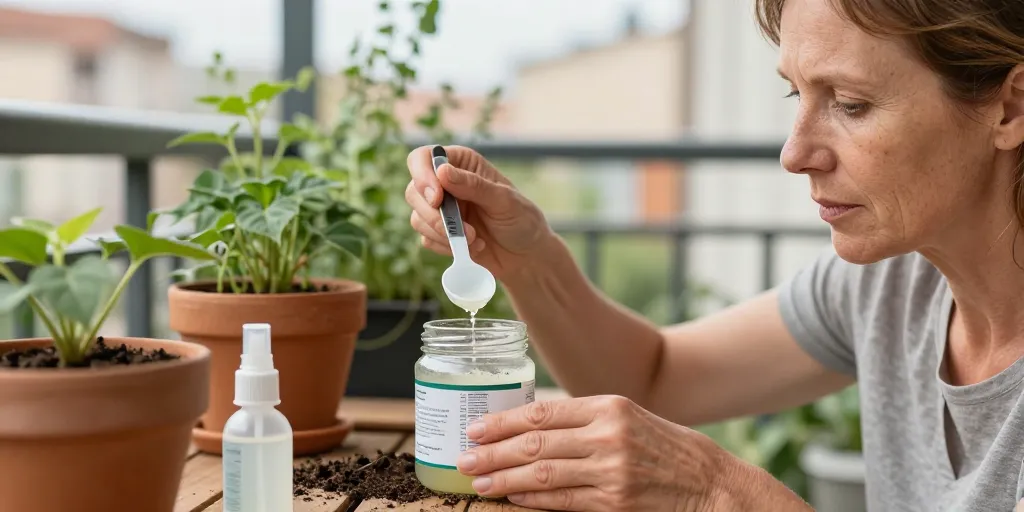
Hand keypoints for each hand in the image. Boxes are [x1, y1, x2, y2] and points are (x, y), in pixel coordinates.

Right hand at [405, 145, 553, 278]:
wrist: (525, 255)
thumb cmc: (522, 220)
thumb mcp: (504, 200)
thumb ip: (474, 185)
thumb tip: (441, 171)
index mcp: (461, 163)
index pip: (423, 158)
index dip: (422, 175)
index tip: (437, 198)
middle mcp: (446, 183)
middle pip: (414, 190)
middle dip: (434, 214)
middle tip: (462, 230)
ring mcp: (440, 209)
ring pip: (417, 217)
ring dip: (444, 233)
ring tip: (474, 239)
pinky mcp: (438, 233)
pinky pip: (426, 239)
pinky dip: (446, 247)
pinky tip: (472, 248)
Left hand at [455, 395, 730, 511]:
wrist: (711, 483)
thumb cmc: (665, 449)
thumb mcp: (628, 419)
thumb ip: (585, 421)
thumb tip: (530, 427)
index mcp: (608, 406)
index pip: (542, 412)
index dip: (504, 421)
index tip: (476, 428)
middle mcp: (608, 434)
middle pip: (535, 442)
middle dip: (493, 452)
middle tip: (464, 458)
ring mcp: (611, 470)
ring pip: (542, 472)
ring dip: (504, 478)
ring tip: (478, 481)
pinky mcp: (615, 502)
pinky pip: (562, 501)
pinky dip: (532, 498)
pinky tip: (512, 496)